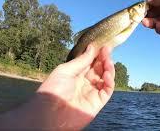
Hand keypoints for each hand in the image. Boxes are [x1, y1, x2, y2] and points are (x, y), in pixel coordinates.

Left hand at [0, 44, 114, 129]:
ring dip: (109, 68)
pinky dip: (110, 81)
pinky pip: (108, 90)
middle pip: (100, 68)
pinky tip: (108, 74)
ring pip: (106, 78)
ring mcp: (92, 92)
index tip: (103, 45)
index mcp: (76, 74)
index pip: (91, 62)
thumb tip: (92, 47)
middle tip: (107, 50)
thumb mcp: (66, 70)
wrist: (49, 114)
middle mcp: (85, 82)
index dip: (97, 54)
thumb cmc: (52, 91)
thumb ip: (81, 60)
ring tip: (108, 61)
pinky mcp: (98, 102)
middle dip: (104, 58)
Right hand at [142, 0, 159, 34]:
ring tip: (147, 23)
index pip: (153, 2)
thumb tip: (149, 3)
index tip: (137, 10)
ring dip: (151, 23)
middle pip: (153, 13)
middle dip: (146, 16)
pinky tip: (158, 26)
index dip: (145, 6)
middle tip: (140, 19)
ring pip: (157, 22)